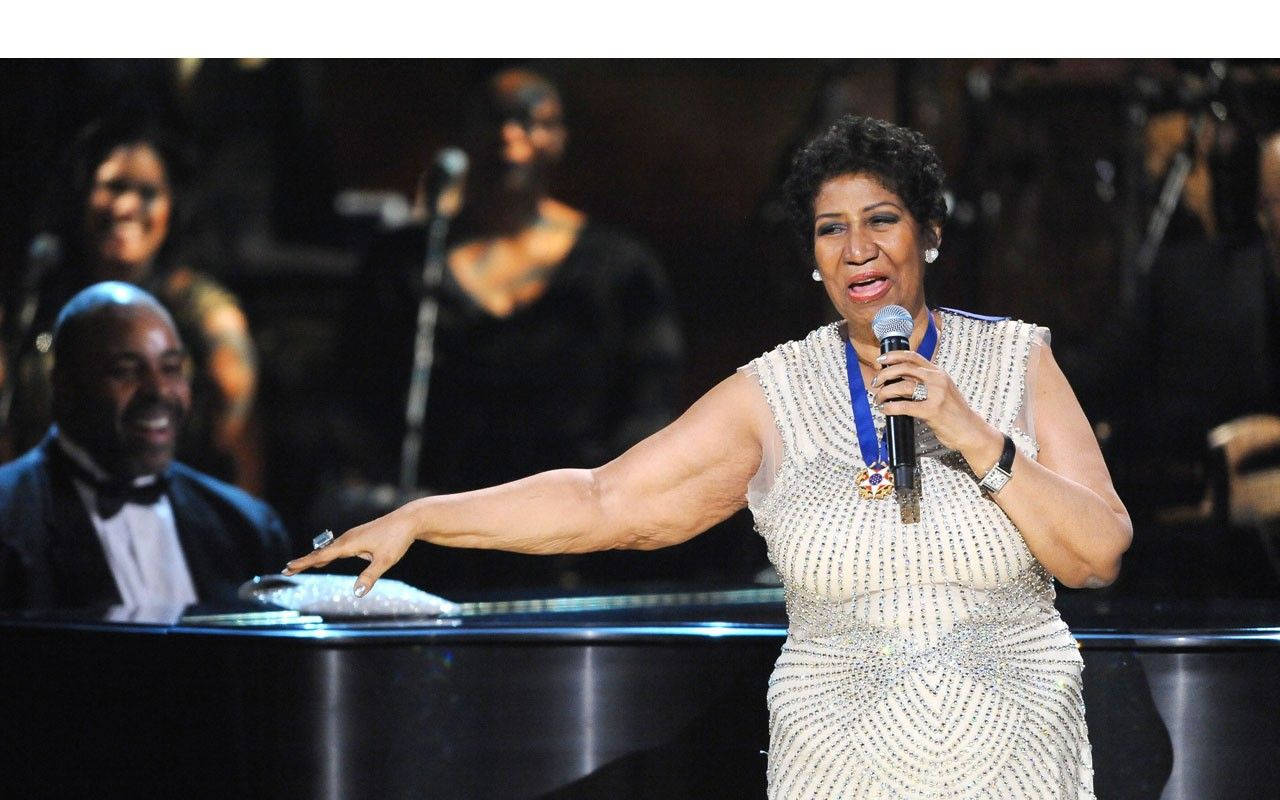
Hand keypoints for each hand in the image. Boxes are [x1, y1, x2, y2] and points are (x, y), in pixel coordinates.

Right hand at [282, 504, 419, 595]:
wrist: (408, 520)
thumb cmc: (397, 539)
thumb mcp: (385, 561)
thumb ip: (370, 576)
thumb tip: (356, 593)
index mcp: (349, 544)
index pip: (322, 555)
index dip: (304, 562)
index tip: (288, 567)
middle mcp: (348, 538)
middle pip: (321, 552)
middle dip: (304, 561)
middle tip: (287, 569)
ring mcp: (353, 536)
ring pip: (329, 549)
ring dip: (314, 557)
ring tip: (300, 566)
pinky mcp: (359, 537)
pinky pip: (338, 547)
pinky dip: (326, 554)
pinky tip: (325, 558)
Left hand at [871, 350, 1002, 471]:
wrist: (970, 430)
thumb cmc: (954, 412)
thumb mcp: (943, 390)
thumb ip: (926, 382)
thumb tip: (900, 380)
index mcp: (939, 373)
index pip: (913, 357)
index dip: (894, 356)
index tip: (881, 359)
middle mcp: (937, 380)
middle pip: (904, 368)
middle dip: (884, 374)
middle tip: (876, 383)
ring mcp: (936, 395)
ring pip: (902, 386)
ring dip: (885, 392)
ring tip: (879, 399)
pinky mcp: (932, 411)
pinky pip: (904, 406)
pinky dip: (890, 407)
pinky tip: (885, 409)